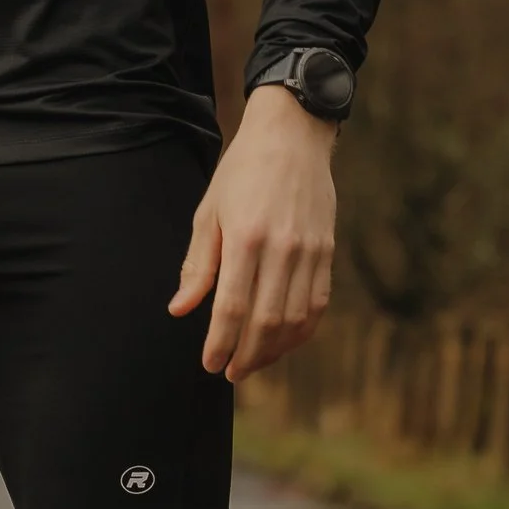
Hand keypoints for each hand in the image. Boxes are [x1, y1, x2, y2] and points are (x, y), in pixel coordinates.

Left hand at [170, 89, 338, 380]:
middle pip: (267, 320)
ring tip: (253, 362)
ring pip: (296, 318)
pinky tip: (283, 341)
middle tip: (230, 372)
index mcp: (246, 237)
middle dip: (247, 355)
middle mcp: (282, 248)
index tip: (210, 364)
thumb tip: (181, 309)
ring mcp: (310, 251)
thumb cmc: (242, 172)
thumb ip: (198, 264)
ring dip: (274, 350)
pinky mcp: (327, 251)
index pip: (233, 306)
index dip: (221, 342)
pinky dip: (301, 331)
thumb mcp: (208, 212)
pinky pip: (318, 304)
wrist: (293, 136)